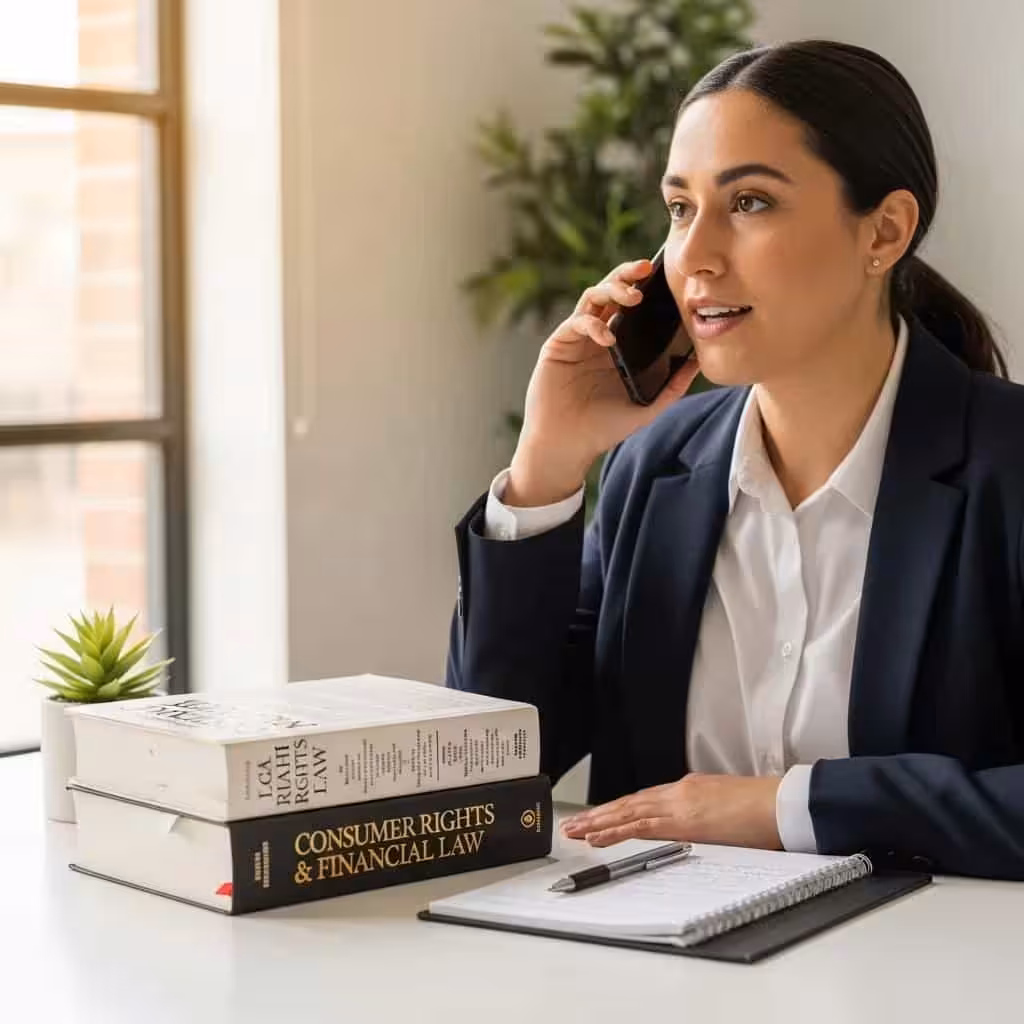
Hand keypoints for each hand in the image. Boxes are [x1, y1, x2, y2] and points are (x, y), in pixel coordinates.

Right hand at [506, 259, 698, 506]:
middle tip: (647, 268)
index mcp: (616, 346)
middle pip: (610, 292)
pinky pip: (577, 322)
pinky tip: (607, 337)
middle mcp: (596, 337)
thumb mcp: (646, 408)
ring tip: (633, 296)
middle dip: (627, 275)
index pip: (630, 306)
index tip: (665, 277)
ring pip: (592, 298)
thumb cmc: (602, 429)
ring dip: (612, 289)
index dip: (644, 287)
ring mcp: (576, 340)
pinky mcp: (558, 346)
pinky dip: (593, 324)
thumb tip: (698, 363)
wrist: (568, 446)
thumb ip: (672, 387)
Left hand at [560, 774, 782, 850]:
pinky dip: (615, 831)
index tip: (601, 816)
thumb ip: (708, 814)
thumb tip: (701, 826)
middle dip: (600, 815)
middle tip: (575, 825)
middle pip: (629, 803)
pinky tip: (598, 837)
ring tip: (576, 831)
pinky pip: (640, 827)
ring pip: (627, 812)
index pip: (645, 799)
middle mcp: (679, 792)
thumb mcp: (728, 806)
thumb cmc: (765, 807)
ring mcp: (679, 804)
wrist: (783, 803)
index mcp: (690, 788)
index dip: (620, 808)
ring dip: (598, 823)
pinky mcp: (683, 821)